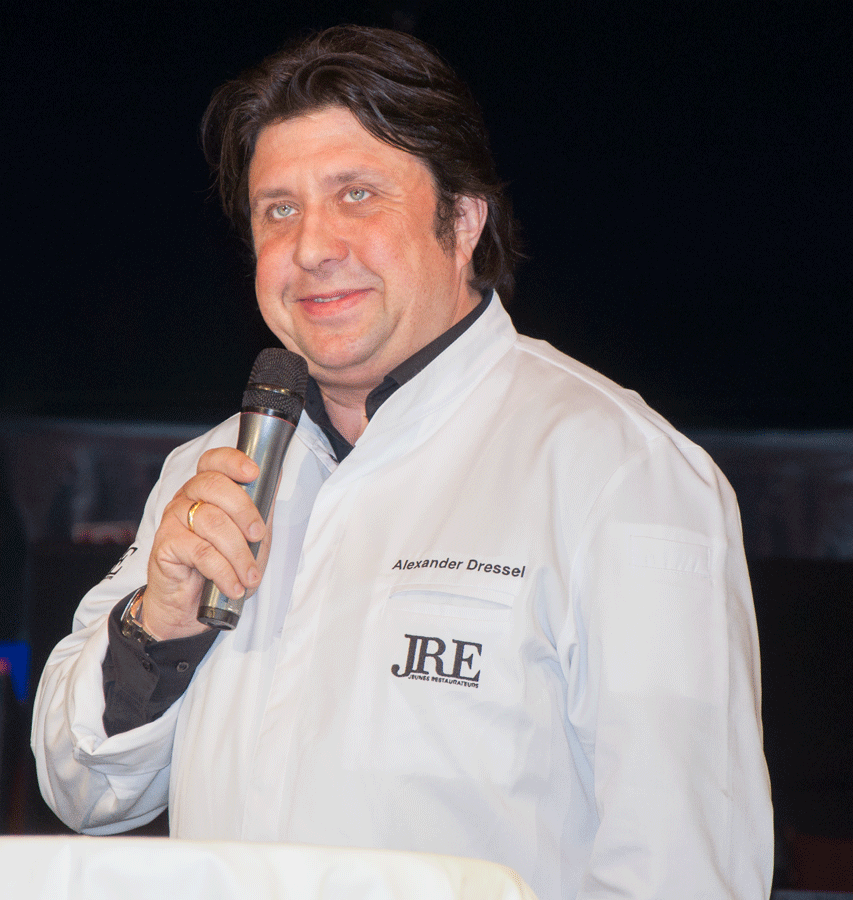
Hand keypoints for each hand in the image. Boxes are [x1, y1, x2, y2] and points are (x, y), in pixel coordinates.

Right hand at [141, 447, 274, 639]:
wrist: (187, 606)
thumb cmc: (220, 567)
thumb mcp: (248, 537)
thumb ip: (259, 509)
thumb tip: (275, 478)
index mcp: (206, 489)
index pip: (214, 461)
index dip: (233, 461)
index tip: (253, 472)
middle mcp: (186, 498)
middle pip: (214, 487)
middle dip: (245, 511)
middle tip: (258, 537)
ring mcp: (173, 520)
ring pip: (211, 522)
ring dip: (239, 553)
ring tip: (250, 576)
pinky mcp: (165, 545)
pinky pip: (200, 552)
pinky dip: (224, 571)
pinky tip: (234, 586)